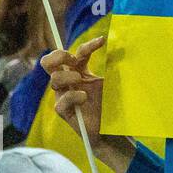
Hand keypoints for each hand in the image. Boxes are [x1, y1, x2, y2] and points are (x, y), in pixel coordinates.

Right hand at [44, 35, 133, 172]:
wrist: (110, 131)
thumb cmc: (110, 105)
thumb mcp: (111, 83)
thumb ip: (111, 68)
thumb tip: (122, 48)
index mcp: (80, 72)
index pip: (76, 54)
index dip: (88, 45)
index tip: (102, 41)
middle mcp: (69, 83)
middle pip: (49, 63)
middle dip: (58, 56)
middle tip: (72, 59)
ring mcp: (65, 97)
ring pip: (54, 79)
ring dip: (67, 76)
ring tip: (80, 81)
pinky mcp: (65, 113)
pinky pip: (60, 102)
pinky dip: (72, 97)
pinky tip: (84, 98)